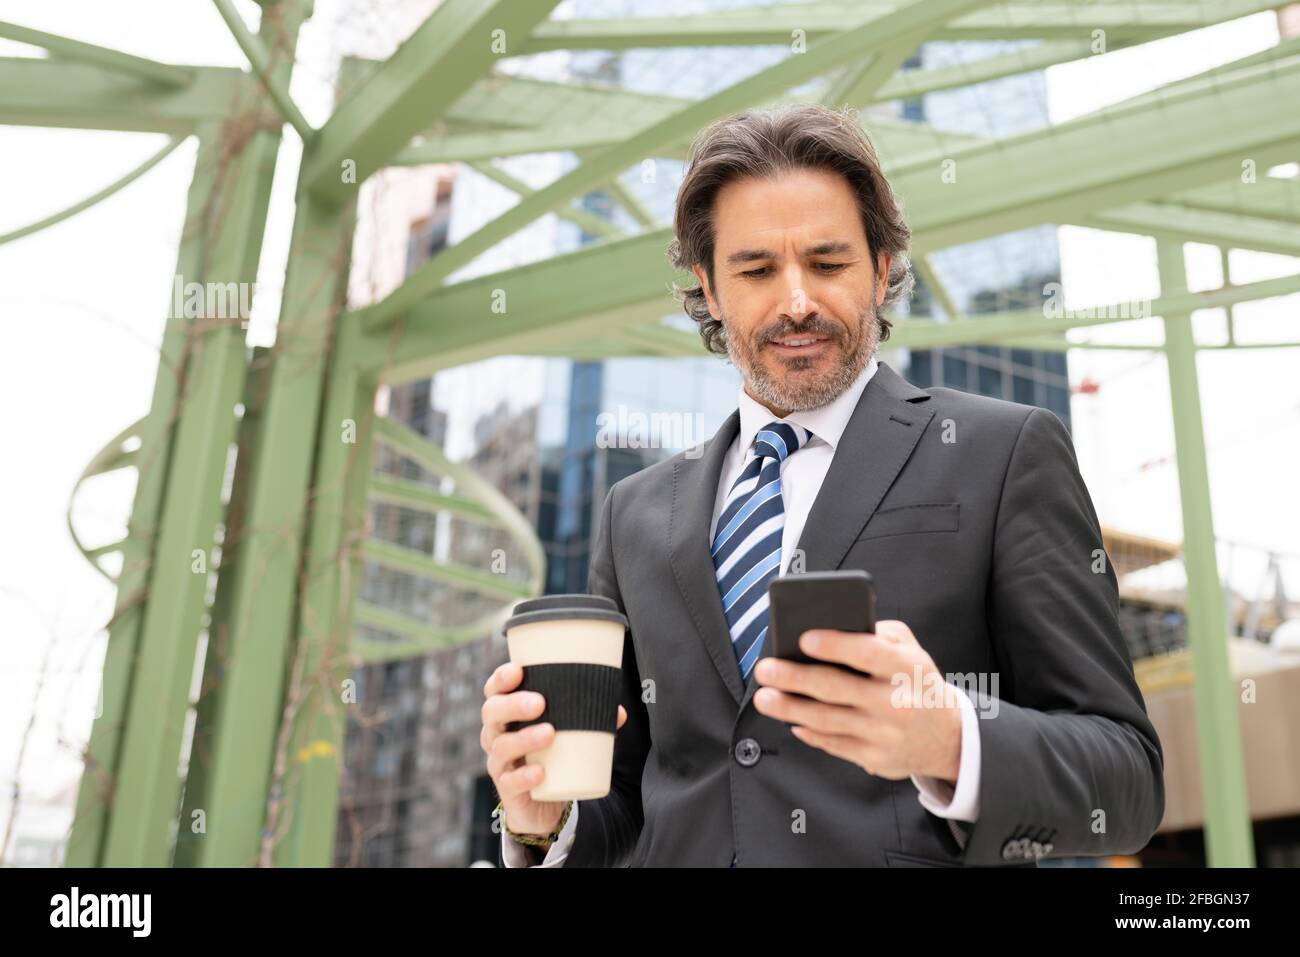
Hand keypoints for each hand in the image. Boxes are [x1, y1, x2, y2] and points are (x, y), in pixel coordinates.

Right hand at [481, 661, 627, 839]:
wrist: (543, 803)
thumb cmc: (551, 755)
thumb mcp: (566, 733)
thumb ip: (589, 719)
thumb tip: (618, 713)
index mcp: (507, 714)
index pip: (494, 691)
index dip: (501, 679)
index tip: (518, 670)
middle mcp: (496, 734)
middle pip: (491, 712)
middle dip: (513, 704)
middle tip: (539, 703)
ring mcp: (499, 762)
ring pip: (501, 746)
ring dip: (524, 738)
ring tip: (549, 734)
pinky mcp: (507, 789)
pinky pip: (510, 781)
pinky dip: (524, 777)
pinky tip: (539, 772)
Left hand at [751, 620, 961, 781]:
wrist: (946, 736)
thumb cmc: (916, 682)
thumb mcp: (911, 649)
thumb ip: (879, 632)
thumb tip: (835, 627)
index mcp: (906, 668)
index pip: (868, 652)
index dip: (835, 645)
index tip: (803, 638)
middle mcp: (896, 701)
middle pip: (836, 688)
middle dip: (794, 678)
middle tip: (765, 670)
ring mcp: (884, 734)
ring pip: (828, 720)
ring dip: (790, 708)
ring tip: (764, 697)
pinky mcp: (874, 758)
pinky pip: (833, 744)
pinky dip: (808, 732)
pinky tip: (790, 720)